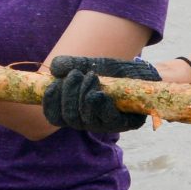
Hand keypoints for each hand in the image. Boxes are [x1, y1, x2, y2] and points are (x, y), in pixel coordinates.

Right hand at [41, 56, 160, 133]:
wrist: (139, 72)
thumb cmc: (111, 71)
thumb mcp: (88, 64)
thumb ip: (70, 64)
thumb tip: (54, 69)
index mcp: (75, 111)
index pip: (55, 117)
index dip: (50, 104)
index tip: (52, 85)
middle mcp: (88, 121)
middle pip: (69, 118)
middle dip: (68, 95)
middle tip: (75, 74)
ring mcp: (107, 124)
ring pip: (86, 120)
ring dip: (83, 96)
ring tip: (91, 76)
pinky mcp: (126, 123)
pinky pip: (109, 119)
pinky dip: (100, 106)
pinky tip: (99, 94)